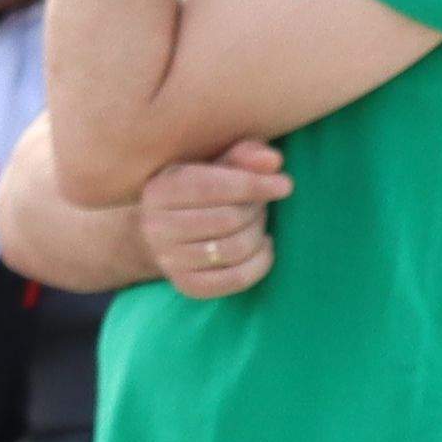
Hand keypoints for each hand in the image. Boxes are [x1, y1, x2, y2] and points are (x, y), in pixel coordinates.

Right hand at [136, 135, 288, 300]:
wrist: (170, 228)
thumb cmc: (203, 186)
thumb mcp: (219, 162)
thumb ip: (246, 155)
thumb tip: (273, 162)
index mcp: (159, 190)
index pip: (210, 188)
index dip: (253, 185)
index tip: (285, 184)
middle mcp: (155, 227)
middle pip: (226, 220)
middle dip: (255, 210)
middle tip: (260, 204)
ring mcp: (168, 260)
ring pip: (234, 250)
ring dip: (258, 233)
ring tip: (257, 222)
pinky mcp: (187, 285)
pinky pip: (236, 278)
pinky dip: (261, 262)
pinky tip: (262, 246)